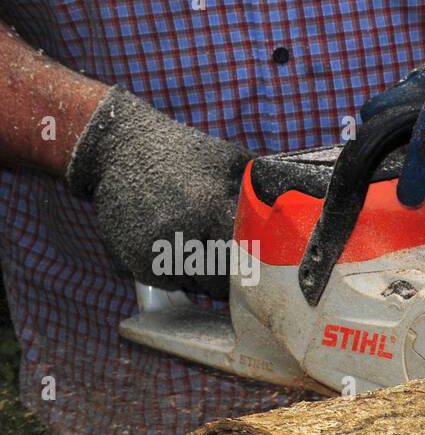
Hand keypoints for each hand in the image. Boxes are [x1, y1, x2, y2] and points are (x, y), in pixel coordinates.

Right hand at [66, 86, 251, 297]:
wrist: (117, 147)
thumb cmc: (182, 152)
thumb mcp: (228, 159)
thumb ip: (261, 189)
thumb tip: (296, 211)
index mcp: (212, 207)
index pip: (247, 260)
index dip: (256, 268)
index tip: (261, 268)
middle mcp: (182, 233)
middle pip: (221, 282)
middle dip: (231, 279)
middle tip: (234, 265)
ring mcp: (156, 250)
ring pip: (195, 287)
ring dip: (204, 277)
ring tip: (201, 248)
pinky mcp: (135, 260)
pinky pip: (170, 283)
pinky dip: (178, 274)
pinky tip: (178, 248)